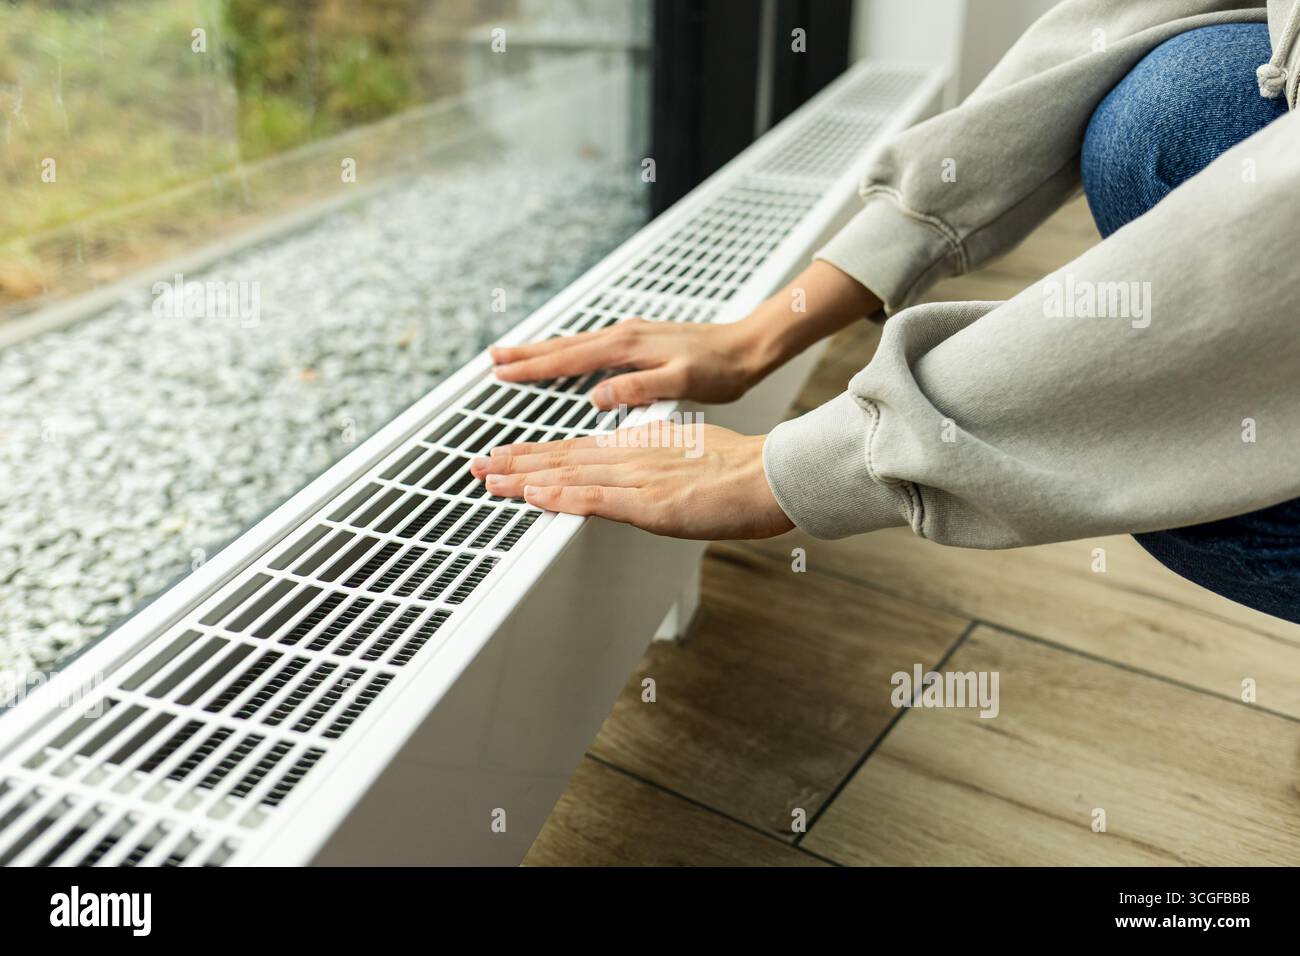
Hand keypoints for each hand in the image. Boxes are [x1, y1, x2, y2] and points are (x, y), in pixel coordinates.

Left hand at [469, 422, 794, 539]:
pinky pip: (595, 498)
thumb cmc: (743, 471)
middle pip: (563, 457)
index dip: (539, 454)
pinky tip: (532, 496)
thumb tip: (639, 463)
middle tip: (478, 465)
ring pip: (569, 473)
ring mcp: (638, 478)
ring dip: (523, 476)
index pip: (579, 449)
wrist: (773, 475)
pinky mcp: (649, 502)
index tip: (508, 457)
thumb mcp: (692, 455)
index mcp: (642, 448)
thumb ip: (660, 459)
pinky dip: (559, 495)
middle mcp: (633, 457)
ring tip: (487, 478)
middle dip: (516, 462)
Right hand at [490, 318, 768, 410]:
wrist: (748, 347)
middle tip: (492, 359)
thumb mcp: (681, 382)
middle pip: (564, 345)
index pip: (569, 358)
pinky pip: (591, 345)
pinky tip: (564, 357)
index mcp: (628, 346)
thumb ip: (639, 388)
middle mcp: (624, 335)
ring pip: (575, 342)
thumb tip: (598, 396)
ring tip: (514, 356)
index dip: (534, 368)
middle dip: (526, 353)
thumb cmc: (720, 368)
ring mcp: (630, 335)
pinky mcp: (639, 341)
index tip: (503, 373)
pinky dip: (567, 351)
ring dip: (543, 350)